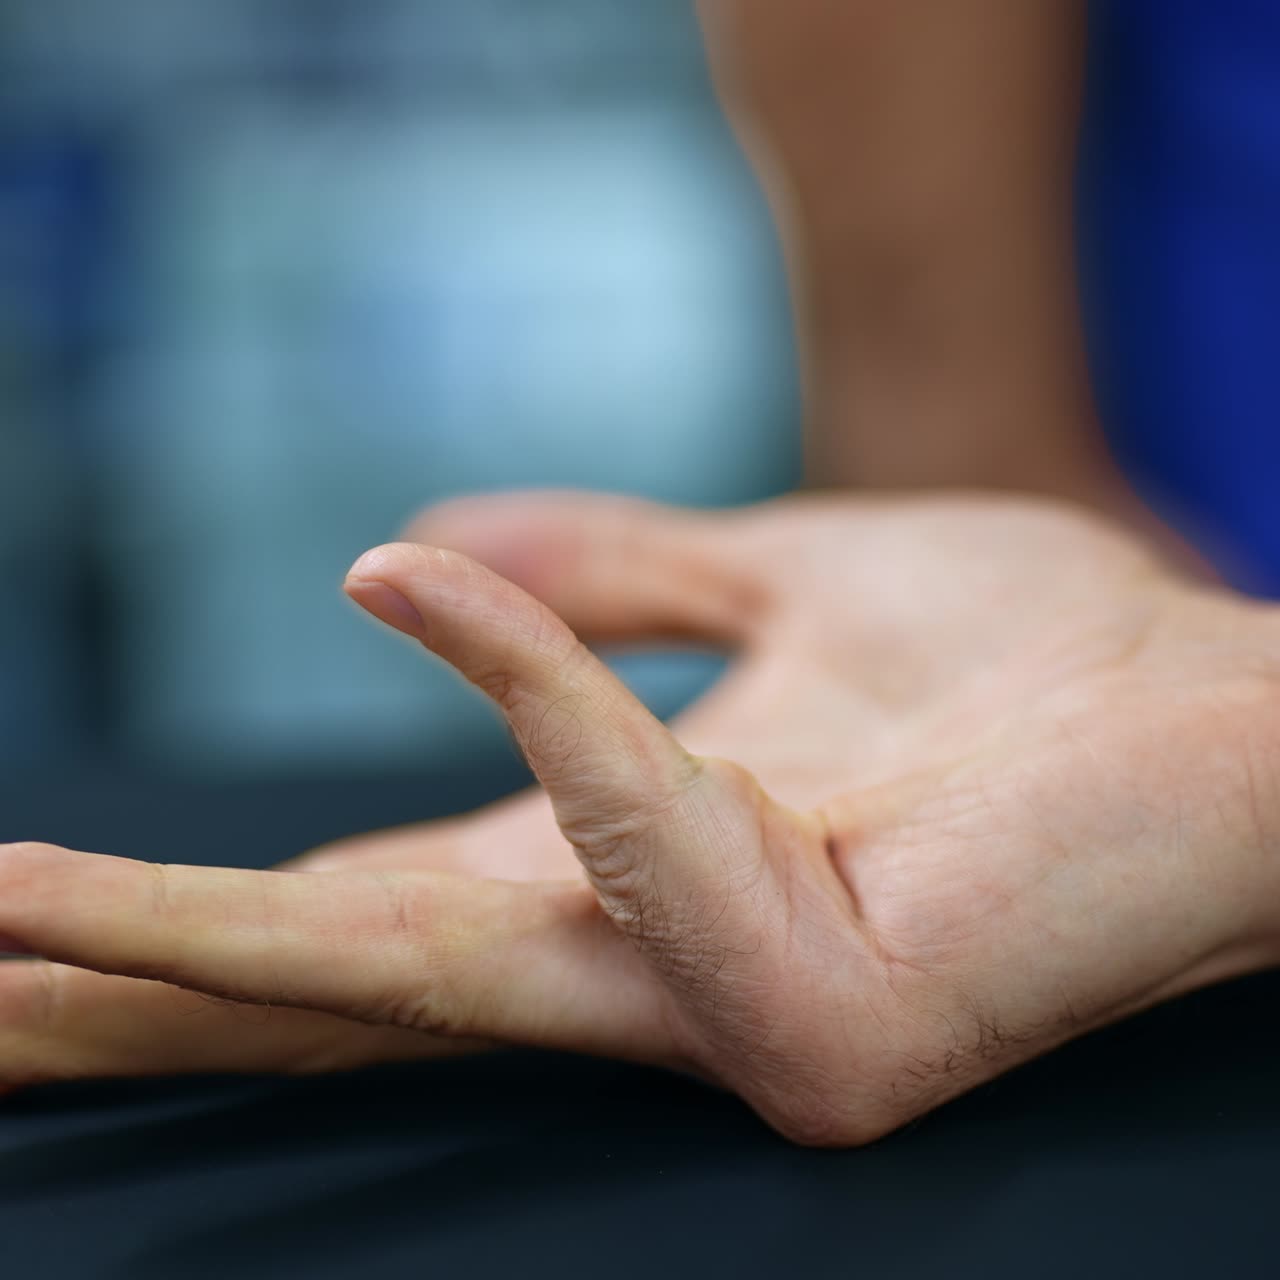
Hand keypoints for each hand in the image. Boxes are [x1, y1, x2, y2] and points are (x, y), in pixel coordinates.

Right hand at [4, 492, 1277, 1142]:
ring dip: (191, 935)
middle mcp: (628, 953)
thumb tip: (404, 561)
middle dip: (135, 980)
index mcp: (612, 864)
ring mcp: (707, 1002)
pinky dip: (518, 686)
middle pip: (340, 986)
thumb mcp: (781, 580)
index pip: (363, 908)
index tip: (40, 904)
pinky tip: (404, 582)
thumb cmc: (1024, 663)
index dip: (198, 913)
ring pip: (408, 979)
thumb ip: (609, 576)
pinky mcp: (800, 1008)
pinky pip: (620, 811)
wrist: (1223, 726)